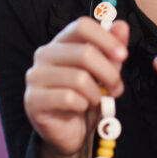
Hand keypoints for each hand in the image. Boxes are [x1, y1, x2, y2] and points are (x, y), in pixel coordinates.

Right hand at [24, 17, 128, 157]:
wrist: (70, 131)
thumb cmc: (86, 96)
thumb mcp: (104, 72)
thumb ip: (112, 49)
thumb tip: (121, 26)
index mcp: (61, 42)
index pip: (82, 26)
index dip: (106, 39)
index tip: (123, 55)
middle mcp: (44, 54)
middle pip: (84, 52)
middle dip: (109, 73)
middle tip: (117, 88)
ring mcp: (35, 76)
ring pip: (79, 78)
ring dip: (96, 93)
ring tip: (97, 100)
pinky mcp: (33, 100)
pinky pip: (68, 98)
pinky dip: (83, 105)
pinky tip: (81, 107)